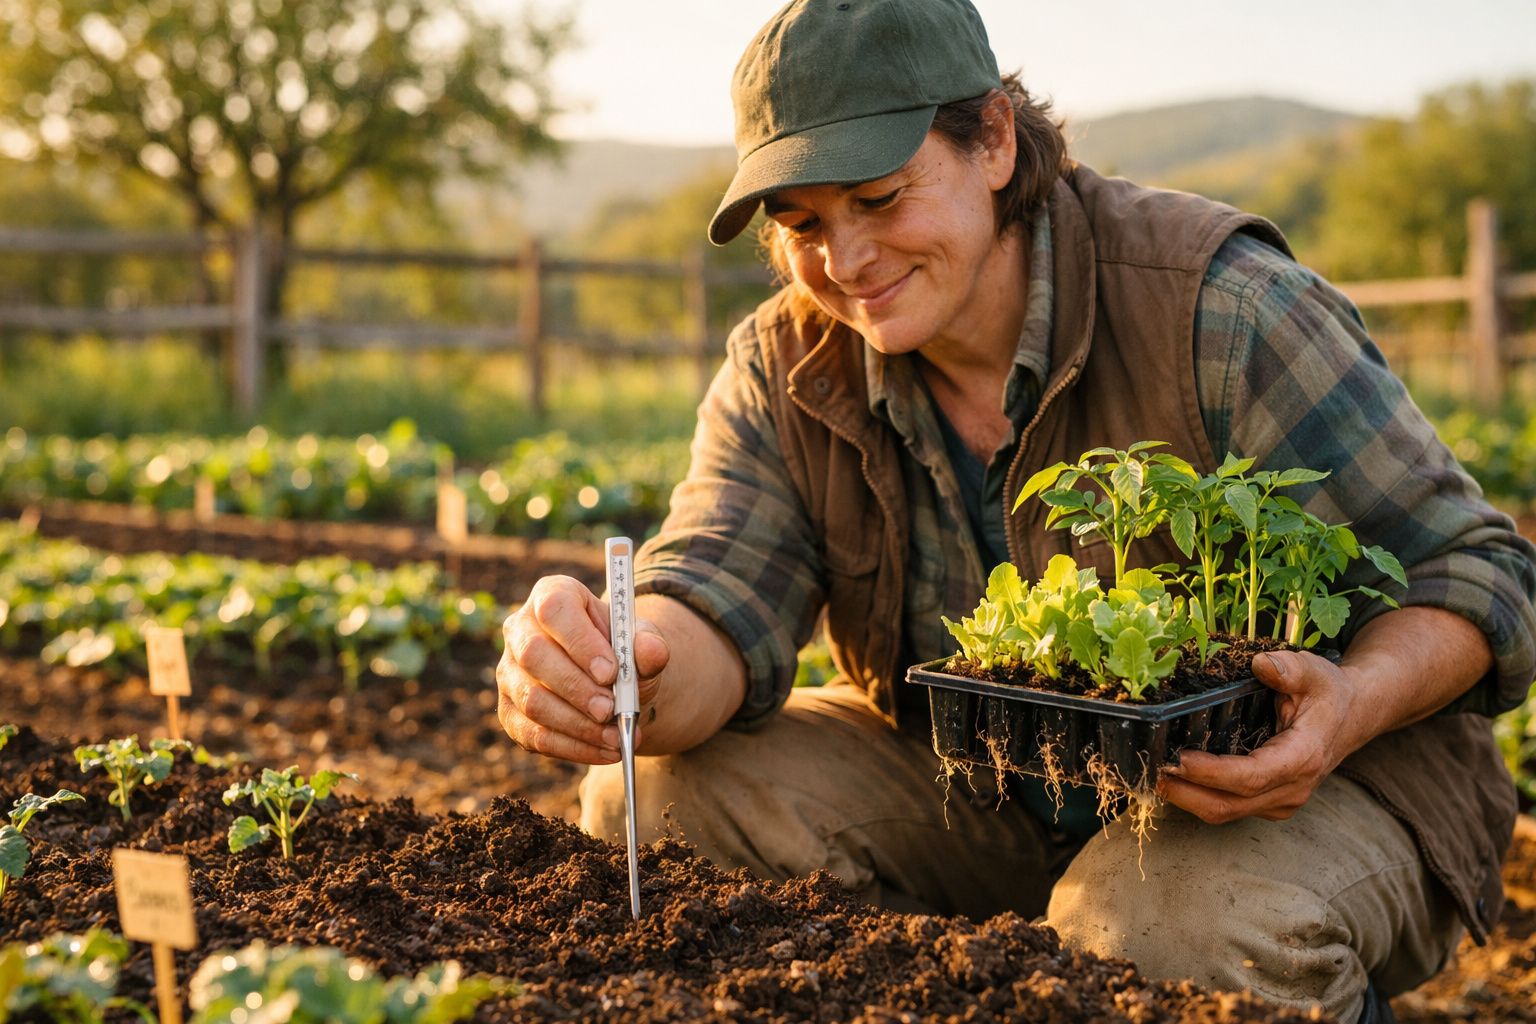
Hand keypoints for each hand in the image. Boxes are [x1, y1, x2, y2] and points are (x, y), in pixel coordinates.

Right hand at [495, 575, 667, 763]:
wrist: (611, 679)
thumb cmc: (620, 650)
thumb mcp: (641, 641)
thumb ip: (649, 644)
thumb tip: (652, 652)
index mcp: (553, 595)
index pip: (554, 609)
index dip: (580, 642)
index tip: (610, 672)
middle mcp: (521, 629)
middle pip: (535, 656)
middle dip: (576, 688)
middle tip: (610, 711)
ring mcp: (509, 672)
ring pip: (532, 700)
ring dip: (577, 725)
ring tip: (615, 736)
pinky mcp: (510, 711)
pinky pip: (533, 735)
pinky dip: (573, 748)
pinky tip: (605, 750)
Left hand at [1156, 649, 1364, 822]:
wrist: (1349, 717)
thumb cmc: (1327, 693)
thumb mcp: (1313, 671)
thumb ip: (1289, 668)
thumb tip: (1261, 665)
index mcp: (1303, 758)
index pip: (1251, 776)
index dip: (1212, 772)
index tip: (1179, 758)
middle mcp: (1292, 789)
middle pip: (1229, 804)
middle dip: (1185, 791)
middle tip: (1150, 767)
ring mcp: (1280, 802)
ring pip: (1225, 812)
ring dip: (1186, 798)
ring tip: (1154, 772)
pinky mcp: (1269, 804)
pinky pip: (1228, 809)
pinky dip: (1198, 797)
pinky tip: (1175, 778)